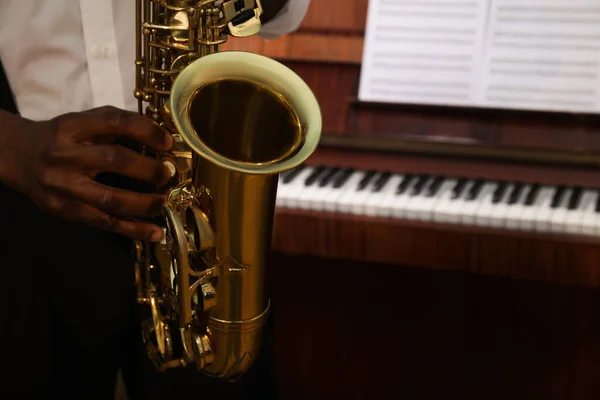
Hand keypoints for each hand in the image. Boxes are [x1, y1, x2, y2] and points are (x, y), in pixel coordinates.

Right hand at [2, 106, 173, 241]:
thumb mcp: (81, 122)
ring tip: (164, 204)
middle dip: (147, 169)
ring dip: (144, 204)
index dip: (145, 130)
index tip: (168, 142)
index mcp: (71, 126)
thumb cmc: (61, 138)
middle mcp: (63, 154)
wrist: (17, 156)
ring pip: (109, 198)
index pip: (113, 122)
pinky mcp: (63, 209)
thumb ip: (115, 127)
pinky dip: (131, 229)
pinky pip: (102, 222)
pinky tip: (153, 232)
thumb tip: (161, 139)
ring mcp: (61, 185)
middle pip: (113, 160)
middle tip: (167, 174)